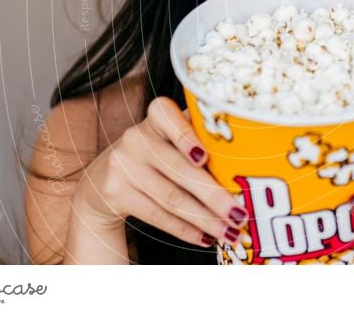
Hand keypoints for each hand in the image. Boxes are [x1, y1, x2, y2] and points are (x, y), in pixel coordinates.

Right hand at [72, 96, 247, 247]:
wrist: (104, 178)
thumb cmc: (157, 153)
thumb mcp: (170, 136)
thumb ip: (200, 137)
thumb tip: (248, 158)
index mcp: (156, 116)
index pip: (169, 117)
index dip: (186, 136)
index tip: (204, 157)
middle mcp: (136, 137)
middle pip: (179, 169)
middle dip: (214, 195)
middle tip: (241, 214)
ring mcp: (123, 165)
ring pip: (171, 197)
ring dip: (206, 219)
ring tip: (231, 232)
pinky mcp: (116, 193)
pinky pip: (158, 215)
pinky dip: (186, 229)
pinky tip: (206, 238)